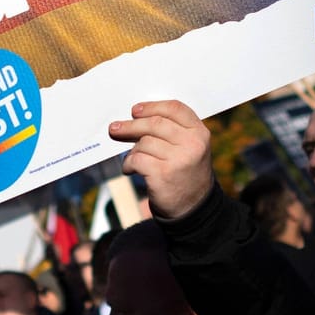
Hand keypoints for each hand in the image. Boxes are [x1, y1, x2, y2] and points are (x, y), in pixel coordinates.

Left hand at [108, 100, 213, 219]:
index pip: (175, 109)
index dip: (152, 107)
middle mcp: (192, 144)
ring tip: (132, 160)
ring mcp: (179, 159)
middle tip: (115, 129)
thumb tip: (135, 117)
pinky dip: (128, 163)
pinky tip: (130, 169)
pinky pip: (136, 159)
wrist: (193, 207)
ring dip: (132, 151)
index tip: (135, 110)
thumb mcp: (189, 148)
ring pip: (143, 143)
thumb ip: (172, 131)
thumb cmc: (185, 173)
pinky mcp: (163, 174)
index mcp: (200, 133)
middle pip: (154, 124)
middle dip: (131, 125)